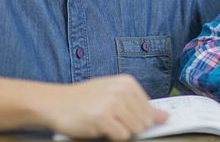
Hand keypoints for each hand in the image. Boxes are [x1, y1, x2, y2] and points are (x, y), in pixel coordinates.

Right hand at [41, 74, 167, 139]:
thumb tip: (164, 117)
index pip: (149, 109)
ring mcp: (113, 103)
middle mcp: (121, 90)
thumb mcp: (113, 95)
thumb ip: (139, 106)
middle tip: (112, 121)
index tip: (126, 119)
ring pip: (135, 130)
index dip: (139, 120)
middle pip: (144, 121)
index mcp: (127, 83)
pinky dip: (112, 137)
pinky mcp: (103, 118)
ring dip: (121, 132)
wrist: (55, 103)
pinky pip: (122, 136)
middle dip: (130, 127)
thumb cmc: (84, 100)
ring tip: (106, 123)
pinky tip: (100, 128)